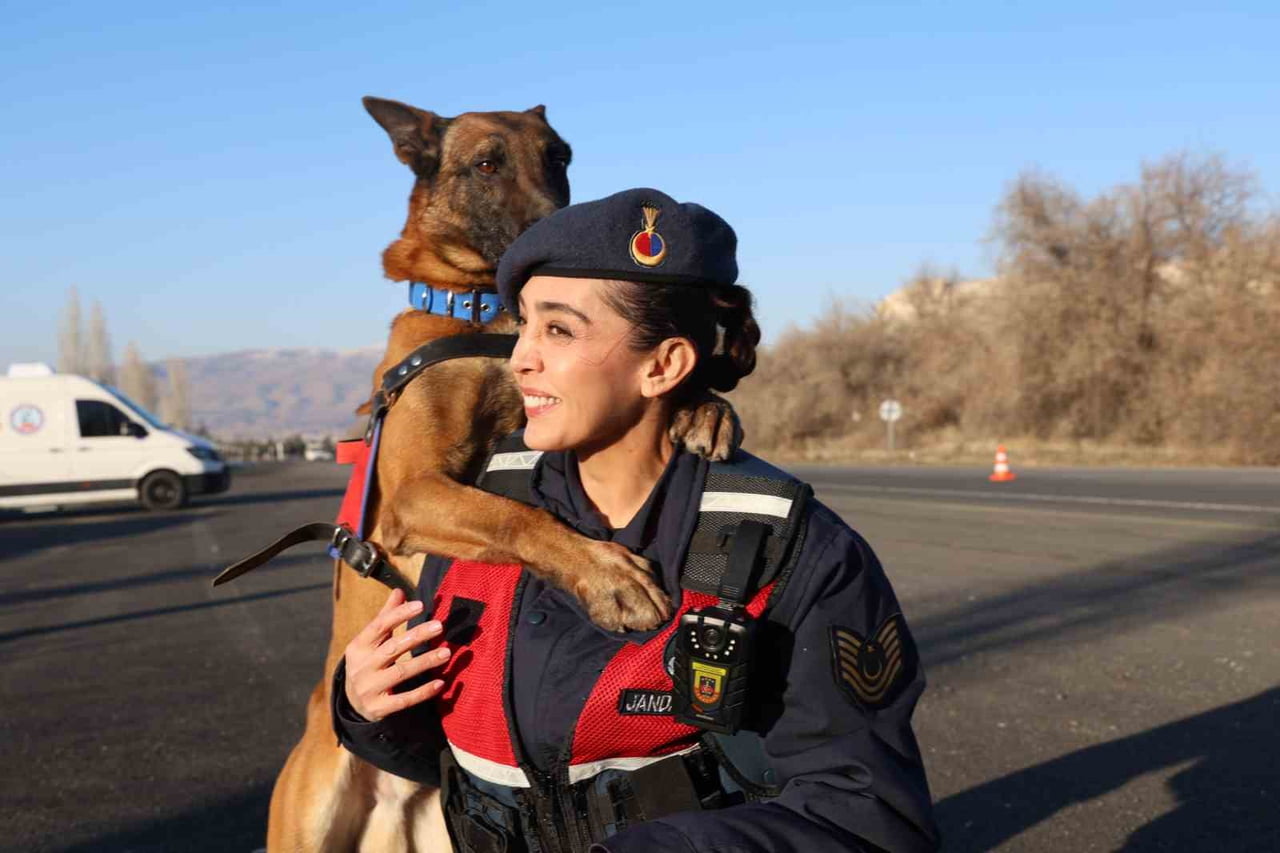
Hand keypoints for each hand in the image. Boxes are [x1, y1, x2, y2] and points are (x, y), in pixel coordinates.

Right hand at [343, 589, 450, 721]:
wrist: (352, 703)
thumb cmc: (368, 663)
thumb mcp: (371, 642)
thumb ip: (386, 617)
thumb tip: (399, 591)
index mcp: (358, 647)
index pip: (378, 626)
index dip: (399, 614)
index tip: (421, 605)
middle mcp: (361, 667)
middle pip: (392, 648)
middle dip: (416, 636)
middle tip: (440, 625)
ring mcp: (369, 689)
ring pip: (400, 673)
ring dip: (425, 662)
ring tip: (446, 653)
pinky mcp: (379, 708)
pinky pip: (404, 700)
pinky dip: (423, 692)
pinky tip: (440, 682)